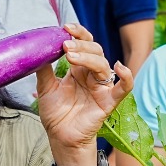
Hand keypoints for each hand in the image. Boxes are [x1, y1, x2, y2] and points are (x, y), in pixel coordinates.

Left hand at [35, 25, 133, 165]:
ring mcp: (101, 87)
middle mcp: (91, 75)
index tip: (65, 28)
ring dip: (89, 57)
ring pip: (103, 64)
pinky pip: (124, 87)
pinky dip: (126, 76)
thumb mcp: (45, 88)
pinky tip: (119, 67)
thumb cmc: (56, 114)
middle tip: (65, 45)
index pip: (84, 44)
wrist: (60, 138)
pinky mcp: (109, 101)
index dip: (78, 33)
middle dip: (81, 45)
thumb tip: (38, 50)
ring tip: (72, 56)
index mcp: (78, 69)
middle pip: (95, 51)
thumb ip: (44, 70)